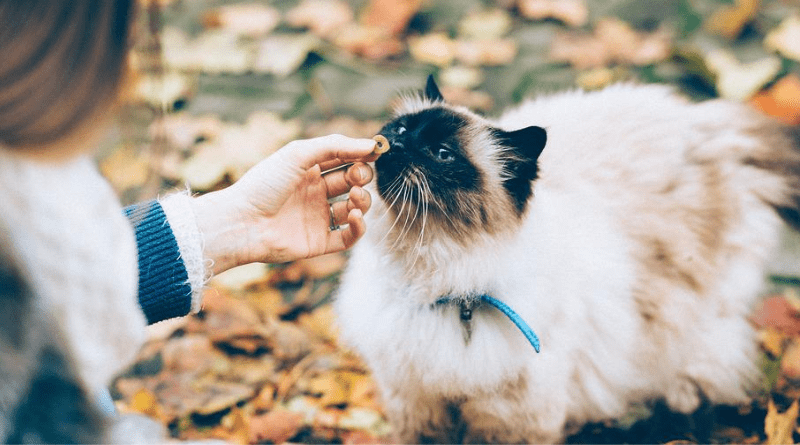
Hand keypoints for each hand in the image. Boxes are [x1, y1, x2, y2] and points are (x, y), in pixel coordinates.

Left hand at [191, 134, 377, 274]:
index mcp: (308, 170)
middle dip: (361, 176)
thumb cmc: (264, 184)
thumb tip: (371, 145)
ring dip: (363, 200)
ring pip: (355, 208)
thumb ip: (335, 146)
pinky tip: (355, 216)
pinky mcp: (319, 242)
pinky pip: (349, 236)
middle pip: (352, 182)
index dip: (360, 155)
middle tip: (356, 177)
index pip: (343, 159)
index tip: (375, 152)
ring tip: (354, 197)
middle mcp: (314, 193)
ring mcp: (317, 218)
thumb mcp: (298, 154)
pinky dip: (359, 227)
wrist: (242, 222)